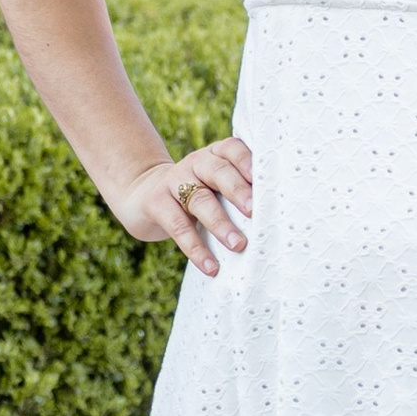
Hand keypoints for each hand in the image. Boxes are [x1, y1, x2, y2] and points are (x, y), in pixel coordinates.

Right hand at [115, 136, 252, 275]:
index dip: (248, 161)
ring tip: (238, 245)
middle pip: (218, 172)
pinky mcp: (156, 202)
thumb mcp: (214, 186)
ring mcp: (173, 181)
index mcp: (215, 155)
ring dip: (221, 223)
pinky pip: (178, 226)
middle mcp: (196, 162)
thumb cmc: (195, 195)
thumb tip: (273, 220)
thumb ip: (238, 193)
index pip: (232, 149)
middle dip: (238, 191)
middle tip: (255, 213)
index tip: (265, 180)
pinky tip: (210, 266)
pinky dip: (196, 248)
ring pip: (200, 200)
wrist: (144, 194)